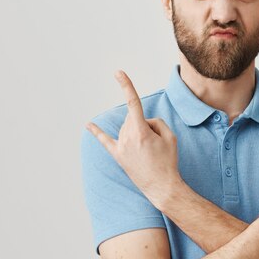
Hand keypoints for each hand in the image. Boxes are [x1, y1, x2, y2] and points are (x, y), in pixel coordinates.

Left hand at [85, 70, 181, 208]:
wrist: (162, 186)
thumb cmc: (168, 161)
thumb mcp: (170, 137)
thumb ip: (156, 122)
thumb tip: (144, 122)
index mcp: (141, 130)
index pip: (132, 103)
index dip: (126, 86)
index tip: (118, 73)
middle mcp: (127, 137)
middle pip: (134, 118)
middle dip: (146, 125)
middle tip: (156, 145)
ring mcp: (120, 147)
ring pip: (127, 128)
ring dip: (138, 133)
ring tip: (149, 152)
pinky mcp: (118, 156)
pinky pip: (105, 141)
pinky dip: (96, 132)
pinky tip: (88, 125)